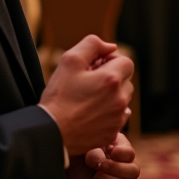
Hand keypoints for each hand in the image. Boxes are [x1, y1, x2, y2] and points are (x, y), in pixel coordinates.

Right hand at [40, 35, 133, 155]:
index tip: (96, 68)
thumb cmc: (59, 96)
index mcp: (111, 79)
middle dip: (112, 79)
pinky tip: (91, 114)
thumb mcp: (70, 60)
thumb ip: (92, 45)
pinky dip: (109, 115)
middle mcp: (120, 99)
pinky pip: (118, 118)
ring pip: (123, 100)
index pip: (126, 63)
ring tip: (89, 100)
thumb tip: (111, 47)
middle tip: (90, 83)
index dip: (111, 62)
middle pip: (126, 82)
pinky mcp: (112, 134)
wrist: (51, 132)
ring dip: (112, 97)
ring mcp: (117, 118)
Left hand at [67, 133, 140, 178]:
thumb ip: (98, 144)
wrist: (62, 167)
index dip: (123, 154)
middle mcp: (121, 166)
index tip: (110, 151)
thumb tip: (106, 154)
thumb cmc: (75, 151)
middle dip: (116, 168)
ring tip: (96, 177)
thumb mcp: (85, 143)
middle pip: (134, 171)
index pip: (130, 154)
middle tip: (99, 166)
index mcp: (118, 149)